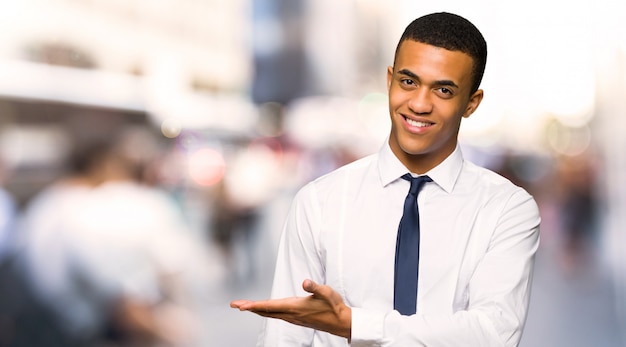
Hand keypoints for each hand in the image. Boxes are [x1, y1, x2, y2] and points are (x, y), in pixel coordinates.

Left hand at [230, 279, 351, 338]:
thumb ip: (315, 287)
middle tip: (234, 304)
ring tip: (244, 306)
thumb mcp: (326, 292)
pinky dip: (266, 312)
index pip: (270, 306)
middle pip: (266, 311)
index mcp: (295, 307)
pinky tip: (264, 311)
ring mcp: (293, 318)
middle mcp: (291, 314)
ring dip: (256, 310)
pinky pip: (276, 316)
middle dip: (249, 308)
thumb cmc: (334, 306)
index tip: (241, 306)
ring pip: (270, 314)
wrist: (341, 322)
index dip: (254, 305)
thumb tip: (305, 282)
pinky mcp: (296, 319)